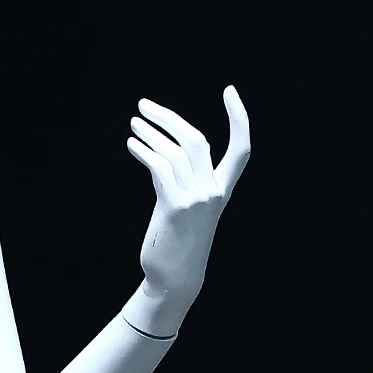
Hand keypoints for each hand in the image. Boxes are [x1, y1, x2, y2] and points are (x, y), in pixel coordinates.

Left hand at [125, 86, 249, 332]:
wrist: (173, 281)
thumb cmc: (175, 246)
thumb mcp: (180, 209)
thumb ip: (176, 182)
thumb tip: (158, 156)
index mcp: (220, 192)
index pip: (241, 149)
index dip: (239, 118)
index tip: (230, 91)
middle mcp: (213, 192)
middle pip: (196, 140)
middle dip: (169, 118)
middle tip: (144, 105)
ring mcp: (196, 199)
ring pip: (174, 152)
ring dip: (150, 133)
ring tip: (133, 124)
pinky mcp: (175, 207)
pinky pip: (159, 168)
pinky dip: (144, 152)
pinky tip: (132, 145)